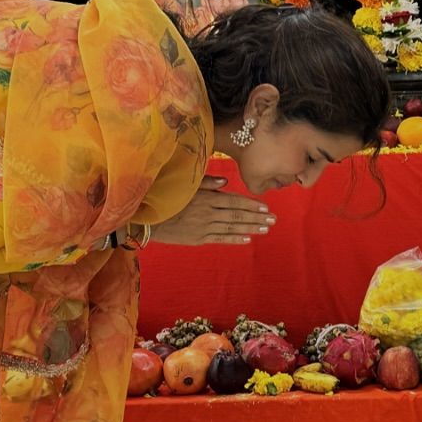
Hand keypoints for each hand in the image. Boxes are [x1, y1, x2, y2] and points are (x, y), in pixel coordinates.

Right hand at [148, 178, 275, 246]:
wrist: (147, 219)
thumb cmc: (166, 197)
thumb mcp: (185, 185)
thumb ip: (206, 182)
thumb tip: (226, 181)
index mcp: (206, 198)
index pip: (234, 201)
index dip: (251, 205)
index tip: (266, 208)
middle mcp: (208, 213)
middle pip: (237, 216)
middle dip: (257, 218)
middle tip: (273, 220)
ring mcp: (204, 227)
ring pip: (232, 228)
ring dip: (250, 229)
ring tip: (265, 229)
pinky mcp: (198, 239)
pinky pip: (220, 239)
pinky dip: (234, 239)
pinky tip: (247, 239)